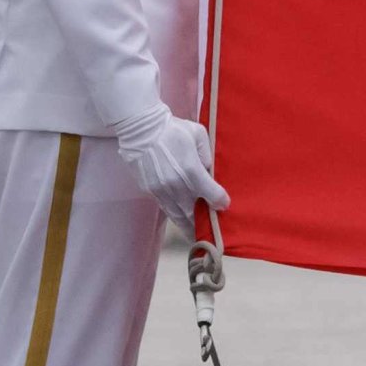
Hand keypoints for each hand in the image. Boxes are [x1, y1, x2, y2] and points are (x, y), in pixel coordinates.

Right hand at [113, 104, 222, 224]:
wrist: (142, 129)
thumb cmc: (174, 129)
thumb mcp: (199, 136)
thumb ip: (207, 156)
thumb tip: (210, 172)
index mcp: (192, 171)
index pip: (213, 195)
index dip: (221, 202)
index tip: (224, 205)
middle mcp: (177, 185)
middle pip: (194, 212)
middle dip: (204, 224)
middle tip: (212, 232)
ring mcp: (162, 190)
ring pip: (178, 215)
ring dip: (188, 226)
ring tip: (196, 235)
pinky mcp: (150, 190)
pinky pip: (165, 208)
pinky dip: (175, 216)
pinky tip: (181, 220)